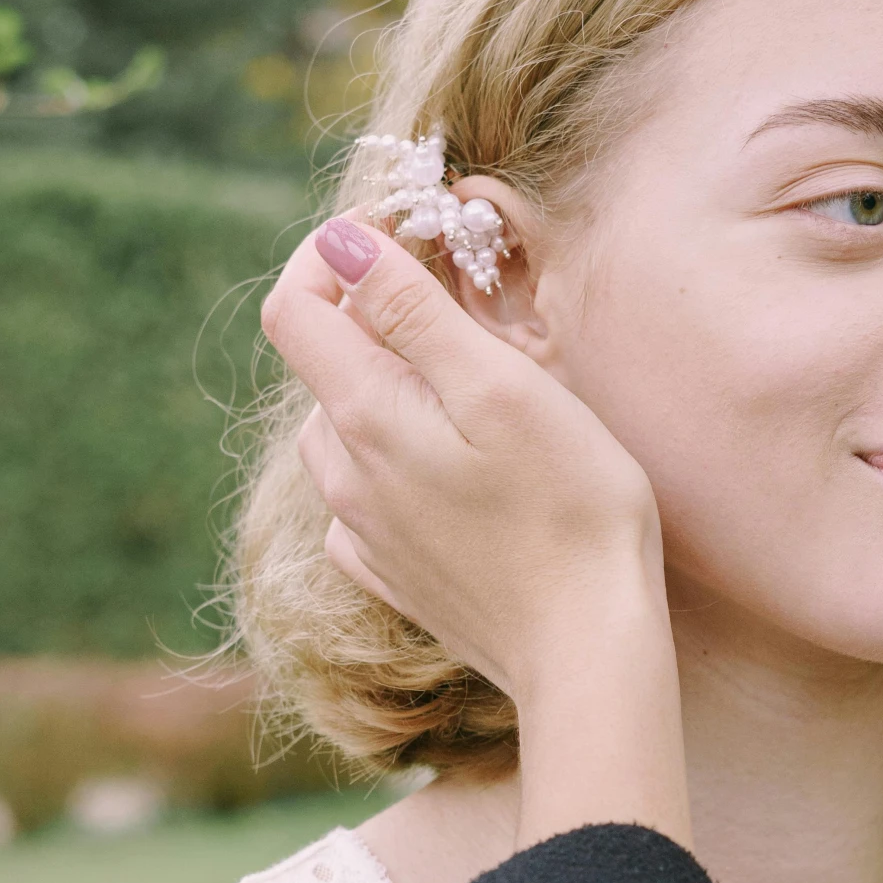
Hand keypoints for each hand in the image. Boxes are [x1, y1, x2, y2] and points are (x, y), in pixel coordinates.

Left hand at [261, 217, 690, 851]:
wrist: (588, 650)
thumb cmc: (570, 509)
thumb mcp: (502, 386)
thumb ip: (411, 311)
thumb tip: (341, 243)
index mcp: (366, 416)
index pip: (293, 307)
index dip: (331, 253)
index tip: (399, 231)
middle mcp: (347, 475)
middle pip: (325, 366)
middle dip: (375, 317)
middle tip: (464, 303)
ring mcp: (366, 533)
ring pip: (345, 432)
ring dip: (388, 390)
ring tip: (468, 388)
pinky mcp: (397, 576)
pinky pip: (367, 501)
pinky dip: (397, 463)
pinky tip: (453, 471)